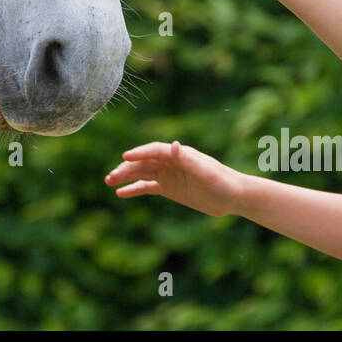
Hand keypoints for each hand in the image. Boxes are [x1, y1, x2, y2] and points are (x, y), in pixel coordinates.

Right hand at [105, 140, 246, 216]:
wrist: (233, 197)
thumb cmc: (222, 182)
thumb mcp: (205, 172)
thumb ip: (188, 160)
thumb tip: (175, 145)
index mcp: (179, 154)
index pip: (154, 151)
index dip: (139, 153)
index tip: (125, 157)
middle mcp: (170, 162)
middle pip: (144, 163)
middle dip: (126, 169)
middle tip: (111, 177)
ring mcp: (168, 175)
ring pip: (142, 174)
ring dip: (125, 177)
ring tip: (109, 182)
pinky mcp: (169, 188)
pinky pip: (147, 187)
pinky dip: (134, 189)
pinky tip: (120, 194)